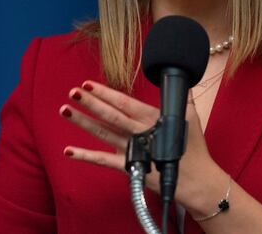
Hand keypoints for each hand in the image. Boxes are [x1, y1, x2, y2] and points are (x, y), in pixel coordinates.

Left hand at [59, 81, 227, 212]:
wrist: (196, 181)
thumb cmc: (194, 149)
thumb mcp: (190, 118)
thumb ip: (183, 98)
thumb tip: (182, 81)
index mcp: (152, 118)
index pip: (124, 102)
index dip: (106, 93)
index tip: (89, 83)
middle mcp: (139, 131)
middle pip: (110, 115)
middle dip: (90, 102)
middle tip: (73, 91)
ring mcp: (132, 149)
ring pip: (103, 133)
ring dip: (83, 122)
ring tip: (65, 110)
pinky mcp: (129, 167)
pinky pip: (103, 160)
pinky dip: (86, 155)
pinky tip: (69, 151)